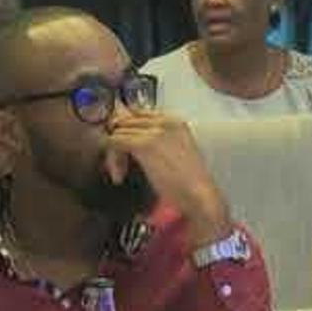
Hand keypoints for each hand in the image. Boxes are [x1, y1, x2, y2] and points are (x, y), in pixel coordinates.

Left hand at [105, 113, 231, 247]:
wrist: (199, 195)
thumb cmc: (187, 183)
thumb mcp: (173, 155)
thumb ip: (154, 142)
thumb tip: (127, 138)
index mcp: (174, 121)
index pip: (137, 114)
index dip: (125, 131)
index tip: (122, 150)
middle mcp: (164, 121)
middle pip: (125, 122)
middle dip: (118, 142)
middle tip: (118, 166)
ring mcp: (155, 131)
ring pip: (117, 132)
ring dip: (114, 154)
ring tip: (119, 173)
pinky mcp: (145, 144)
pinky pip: (115, 142)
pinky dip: (112, 159)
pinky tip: (118, 175)